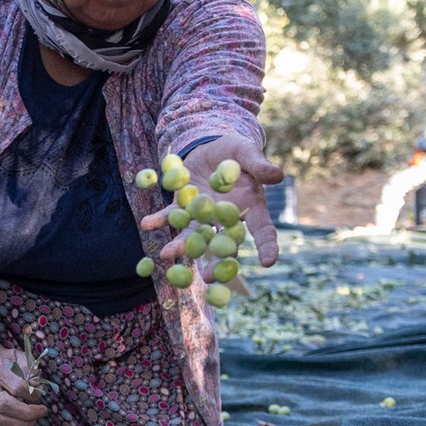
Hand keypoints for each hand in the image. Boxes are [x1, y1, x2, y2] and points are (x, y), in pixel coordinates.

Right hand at [0, 334, 49, 425]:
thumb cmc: (10, 364)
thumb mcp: (21, 358)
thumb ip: (30, 369)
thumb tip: (36, 386)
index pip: (16, 387)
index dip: (32, 394)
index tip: (39, 394)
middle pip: (3, 405)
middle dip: (26, 413)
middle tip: (41, 412)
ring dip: (16, 424)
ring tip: (31, 423)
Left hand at [140, 132, 283, 269]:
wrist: (209, 147)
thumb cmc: (235, 151)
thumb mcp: (247, 151)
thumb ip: (259, 165)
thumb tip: (278, 175)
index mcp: (249, 207)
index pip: (262, 229)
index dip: (267, 245)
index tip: (269, 262)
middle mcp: (225, 218)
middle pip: (224, 244)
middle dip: (216, 262)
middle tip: (209, 278)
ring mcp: (202, 215)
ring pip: (193, 235)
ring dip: (179, 245)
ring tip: (166, 254)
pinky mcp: (182, 206)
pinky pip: (170, 215)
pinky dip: (158, 220)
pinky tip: (147, 223)